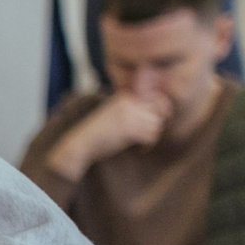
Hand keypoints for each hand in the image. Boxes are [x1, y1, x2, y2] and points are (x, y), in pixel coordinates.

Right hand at [46, 92, 167, 180]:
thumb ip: (134, 109)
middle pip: (159, 111)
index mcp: (125, 96)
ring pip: (156, 125)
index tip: (156, 122)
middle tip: (145, 135)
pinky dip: (146, 146)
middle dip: (156, 124)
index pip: (157, 97)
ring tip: (139, 143)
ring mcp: (128, 115)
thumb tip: (163, 110)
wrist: (81, 144)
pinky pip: (150, 137)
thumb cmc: (98, 132)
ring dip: (151, 137)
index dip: (161, 111)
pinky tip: (136, 148)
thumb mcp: (115, 113)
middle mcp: (128, 102)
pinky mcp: (129, 129)